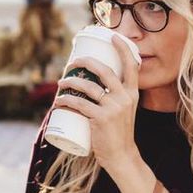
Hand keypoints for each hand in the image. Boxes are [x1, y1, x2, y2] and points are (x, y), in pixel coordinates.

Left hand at [53, 35, 139, 171]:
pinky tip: (59, 100)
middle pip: (105, 71)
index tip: (113, 37)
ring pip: (88, 86)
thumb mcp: (123, 111)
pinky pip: (79, 104)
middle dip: (87, 62)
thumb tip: (93, 85)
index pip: (132, 66)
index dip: (122, 49)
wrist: (122, 156)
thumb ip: (114, 97)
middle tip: (74, 61)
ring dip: (71, 81)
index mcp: (133, 93)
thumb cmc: (119, 133)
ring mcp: (113, 108)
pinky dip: (66, 100)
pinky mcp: (101, 118)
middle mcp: (125, 97)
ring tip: (61, 82)